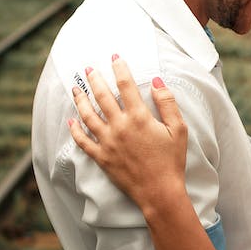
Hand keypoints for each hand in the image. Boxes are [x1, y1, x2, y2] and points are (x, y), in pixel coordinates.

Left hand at [68, 56, 187, 206]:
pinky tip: (71, 120)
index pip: (126, 85)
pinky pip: (83, 141)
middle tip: (88, 68)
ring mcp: (108, 142)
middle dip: (94, 79)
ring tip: (75, 88)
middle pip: (102, 96)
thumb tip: (157, 81)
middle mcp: (120, 127)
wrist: (159, 192)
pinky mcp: (101, 157)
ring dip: (80, 99)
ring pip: (87, 115)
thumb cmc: (171, 161)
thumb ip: (167, 103)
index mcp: (139, 118)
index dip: (119, 68)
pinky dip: (75, 130)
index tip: (114, 57)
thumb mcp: (178, 129)